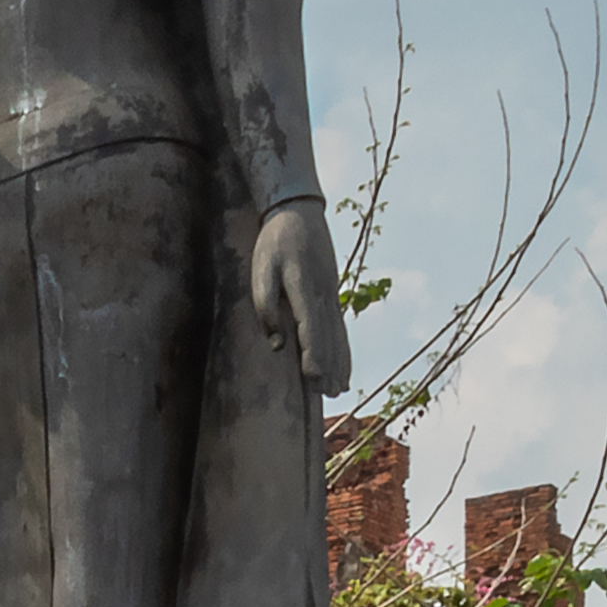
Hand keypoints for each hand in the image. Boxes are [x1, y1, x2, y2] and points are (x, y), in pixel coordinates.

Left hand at [250, 196, 350, 392]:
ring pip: (337, 334)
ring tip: (339, 389)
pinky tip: (345, 369)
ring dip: (339, 363)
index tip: (313, 376)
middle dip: (327, 366)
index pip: (308, 325)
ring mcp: (331, 294)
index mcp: (302, 286)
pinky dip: (343, 349)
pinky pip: (340, 327)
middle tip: (328, 394)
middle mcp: (322, 294)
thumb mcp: (261, 268)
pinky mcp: (332, 294)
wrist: (300, 212)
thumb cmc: (275, 242)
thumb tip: (277, 344)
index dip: (312, 352)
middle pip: (327, 335)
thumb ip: (265, 305)